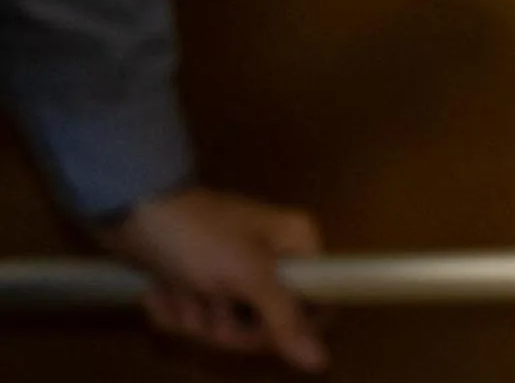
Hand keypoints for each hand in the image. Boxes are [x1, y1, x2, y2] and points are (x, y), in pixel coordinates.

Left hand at [99, 187, 327, 371]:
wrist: (133, 210)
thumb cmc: (200, 236)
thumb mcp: (248, 275)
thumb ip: (285, 319)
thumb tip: (322, 363)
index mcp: (297, 248)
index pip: (316, 305)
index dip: (289, 328)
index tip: (257, 326)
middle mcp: (272, 262)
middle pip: (265, 326)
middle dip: (225, 323)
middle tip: (208, 301)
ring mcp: (233, 275)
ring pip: (225, 327)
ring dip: (193, 316)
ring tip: (177, 288)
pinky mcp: (199, 283)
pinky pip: (196, 318)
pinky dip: (174, 310)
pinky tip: (161, 290)